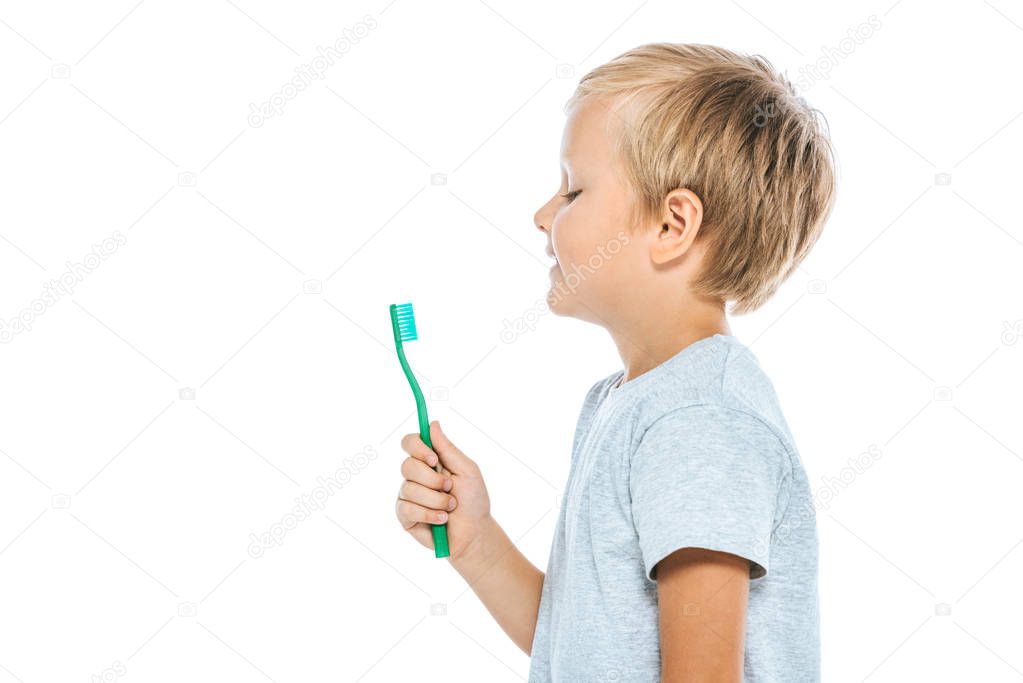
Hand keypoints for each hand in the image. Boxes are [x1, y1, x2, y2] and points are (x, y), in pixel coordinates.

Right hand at [395, 420, 491, 560]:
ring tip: (450, 508)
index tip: (434, 459)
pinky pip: (407, 508)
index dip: (417, 447)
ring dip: (436, 500)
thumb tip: (432, 423)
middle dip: (433, 480)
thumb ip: (448, 448)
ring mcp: (408, 495)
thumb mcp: (467, 470)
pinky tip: (441, 520)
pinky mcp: (404, 515)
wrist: (474, 533)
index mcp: (430, 461)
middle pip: (407, 465)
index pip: (410, 442)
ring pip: (409, 489)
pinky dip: (429, 514)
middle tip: (450, 488)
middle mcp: (416, 475)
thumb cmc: (474, 501)